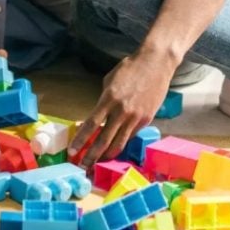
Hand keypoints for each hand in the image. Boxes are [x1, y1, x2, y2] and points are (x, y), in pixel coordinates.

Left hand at [67, 49, 175, 166]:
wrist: (156, 64)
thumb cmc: (130, 69)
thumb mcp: (110, 81)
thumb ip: (104, 100)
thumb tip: (98, 116)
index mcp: (109, 98)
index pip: (92, 125)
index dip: (81, 140)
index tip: (72, 151)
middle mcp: (121, 111)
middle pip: (104, 140)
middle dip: (92, 155)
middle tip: (83, 166)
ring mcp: (135, 117)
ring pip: (119, 144)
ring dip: (107, 156)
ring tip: (98, 163)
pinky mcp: (146, 120)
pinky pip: (130, 136)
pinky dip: (121, 143)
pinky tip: (114, 148)